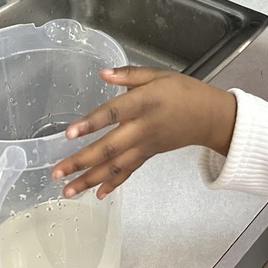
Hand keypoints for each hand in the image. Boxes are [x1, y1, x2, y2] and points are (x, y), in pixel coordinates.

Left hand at [50, 67, 236, 199]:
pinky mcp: (148, 155)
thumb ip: (129, 74)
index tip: (70, 133)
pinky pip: (128, 171)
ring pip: (115, 165)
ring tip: (67, 190)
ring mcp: (145, 145)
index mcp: (144, 102)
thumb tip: (102, 73)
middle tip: (57, 171)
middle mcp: (142, 127)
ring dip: (90, 179)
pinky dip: (113, 184)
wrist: (210, 117)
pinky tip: (97, 194)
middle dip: (81, 161)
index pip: (113, 113)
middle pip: (109, 147)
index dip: (91, 123)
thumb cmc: (184, 92)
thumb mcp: (158, 74)